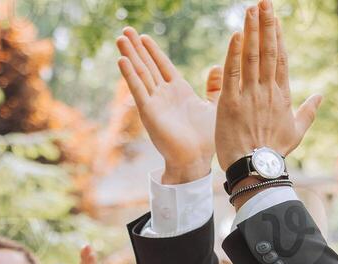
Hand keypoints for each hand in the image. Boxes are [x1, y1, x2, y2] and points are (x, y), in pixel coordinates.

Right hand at [117, 29, 217, 183]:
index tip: (143, 37)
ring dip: (130, 55)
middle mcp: (163, 95)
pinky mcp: (149, 112)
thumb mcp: (213, 105)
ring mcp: (154, 102)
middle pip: (147, 65)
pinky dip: (130, 75)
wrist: (196, 159)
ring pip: (140, 73)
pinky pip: (138, 89)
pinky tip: (122, 60)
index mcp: (178, 91)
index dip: (152, 51)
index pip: (162, 65)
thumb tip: (217, 66)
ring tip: (120, 38)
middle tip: (125, 30)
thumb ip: (213, 86)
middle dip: (136, 48)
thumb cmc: (205, 138)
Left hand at [213, 0, 321, 173]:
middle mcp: (267, 90)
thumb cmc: (274, 152)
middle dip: (266, 25)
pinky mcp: (231, 103)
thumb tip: (320, 95)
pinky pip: (233, 74)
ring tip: (251, 10)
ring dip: (251, 31)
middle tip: (263, 2)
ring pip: (251, 57)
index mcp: (281, 94)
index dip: (277, 37)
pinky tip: (236, 35)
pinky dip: (234, 54)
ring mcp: (249, 95)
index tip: (275, 18)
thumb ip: (308, 111)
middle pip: (268, 51)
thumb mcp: (296, 131)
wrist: (256, 169)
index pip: (280, 59)